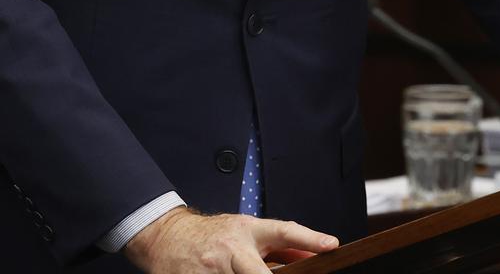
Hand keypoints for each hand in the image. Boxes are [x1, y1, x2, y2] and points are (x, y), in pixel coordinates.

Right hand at [123, 206, 338, 272]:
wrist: (169, 237)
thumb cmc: (214, 236)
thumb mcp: (245, 233)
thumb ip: (278, 247)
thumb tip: (312, 256)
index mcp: (247, 231)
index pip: (283, 230)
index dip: (309, 238)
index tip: (331, 245)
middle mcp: (232, 248)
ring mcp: (214, 269)